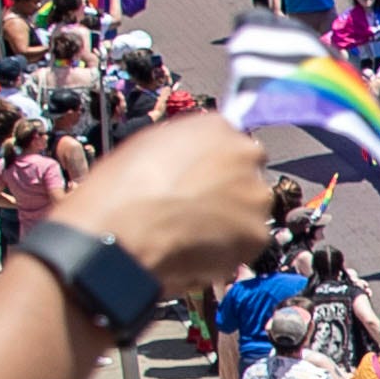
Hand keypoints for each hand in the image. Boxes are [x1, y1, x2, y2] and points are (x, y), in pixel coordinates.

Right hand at [64, 115, 284, 300]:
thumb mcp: (149, 146)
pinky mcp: (258, 233)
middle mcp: (245, 153)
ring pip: (251, 209)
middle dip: (228, 192)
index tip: (203, 181)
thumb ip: (184, 149)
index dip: (216, 166)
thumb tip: (193, 163)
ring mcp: (255, 194)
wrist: (121, 231)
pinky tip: (200, 252)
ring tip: (194, 235)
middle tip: (197, 210)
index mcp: (216, 126)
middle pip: (247, 175)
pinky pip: (247, 242)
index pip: (231, 144)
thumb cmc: (121, 188)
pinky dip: (230, 249)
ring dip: (232, 221)